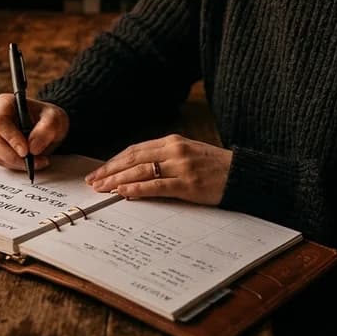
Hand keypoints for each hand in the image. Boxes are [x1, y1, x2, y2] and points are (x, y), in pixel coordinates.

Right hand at [0, 94, 69, 170]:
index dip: (10, 137)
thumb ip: (47, 129)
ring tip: (39, 161)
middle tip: (34, 161)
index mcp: (4, 103)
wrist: (48, 127)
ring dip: (17, 162)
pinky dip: (17, 165)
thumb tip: (33, 147)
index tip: (25, 151)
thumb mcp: (55, 119)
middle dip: (14, 155)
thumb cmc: (48, 118)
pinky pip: (1, 161)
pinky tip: (32, 161)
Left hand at [84, 134, 231, 204]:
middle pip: (133, 158)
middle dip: (110, 170)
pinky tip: (124, 193)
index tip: (99, 171)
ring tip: (102, 188)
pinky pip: (157, 186)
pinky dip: (138, 189)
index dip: (114, 161)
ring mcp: (181, 166)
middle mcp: (174, 150)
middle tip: (93, 181)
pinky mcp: (188, 183)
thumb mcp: (188, 155)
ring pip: (141, 171)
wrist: (243, 175)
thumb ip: (165, 159)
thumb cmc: (215, 168)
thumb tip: (136, 172)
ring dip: (118, 180)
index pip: (135, 150)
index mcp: (173, 142)